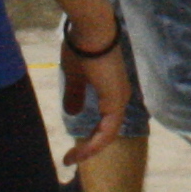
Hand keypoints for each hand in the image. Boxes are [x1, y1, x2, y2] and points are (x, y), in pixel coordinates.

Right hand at [56, 24, 132, 161]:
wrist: (91, 32)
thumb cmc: (82, 48)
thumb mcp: (74, 76)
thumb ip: (75, 94)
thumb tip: (74, 112)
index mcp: (112, 91)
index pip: (105, 122)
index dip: (90, 138)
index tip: (72, 149)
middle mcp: (120, 97)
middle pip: (107, 132)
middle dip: (89, 148)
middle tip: (70, 159)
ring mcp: (120, 100)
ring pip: (108, 135)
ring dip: (90, 149)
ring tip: (72, 159)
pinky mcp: (116, 102)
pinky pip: (108, 131)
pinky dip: (95, 144)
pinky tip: (81, 151)